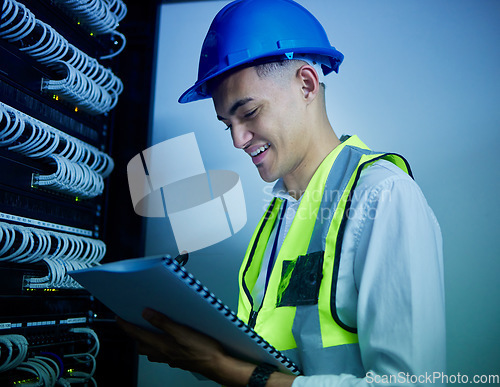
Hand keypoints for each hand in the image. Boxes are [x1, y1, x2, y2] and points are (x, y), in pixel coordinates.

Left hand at [117, 308, 296, 385]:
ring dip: (145, 342)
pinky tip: (166, 342)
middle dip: (134, 335)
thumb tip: (146, 313)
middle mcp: (163, 353)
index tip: (118, 318)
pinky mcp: (179, 359)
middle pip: (141, 345)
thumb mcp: (182, 331)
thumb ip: (163, 322)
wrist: (218, 364)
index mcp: (162, 345)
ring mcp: (171, 358)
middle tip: (132, 323)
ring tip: (146, 331)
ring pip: (151, 351)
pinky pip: (162, 354)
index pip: (137, 334)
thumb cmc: (203, 349)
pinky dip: (158, 347)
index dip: (126, 326)